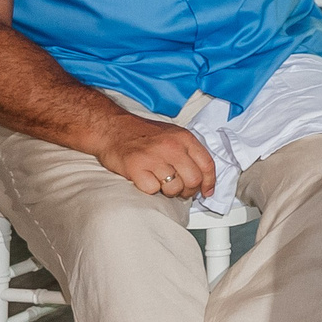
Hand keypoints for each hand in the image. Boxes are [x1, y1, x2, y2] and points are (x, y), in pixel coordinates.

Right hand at [96, 116, 216, 199]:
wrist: (112, 129)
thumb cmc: (142, 134)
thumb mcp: (173, 135)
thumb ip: (188, 152)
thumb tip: (203, 177)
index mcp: (184, 138)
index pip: (207, 164)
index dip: (209, 182)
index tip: (206, 191)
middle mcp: (172, 147)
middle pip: (193, 180)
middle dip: (189, 191)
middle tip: (180, 191)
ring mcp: (154, 157)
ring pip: (174, 188)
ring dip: (169, 192)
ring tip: (161, 184)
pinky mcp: (136, 168)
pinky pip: (152, 190)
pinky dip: (150, 190)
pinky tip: (146, 180)